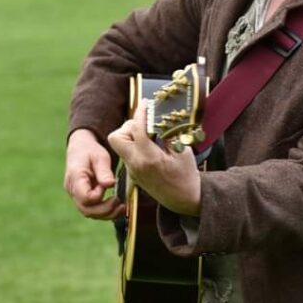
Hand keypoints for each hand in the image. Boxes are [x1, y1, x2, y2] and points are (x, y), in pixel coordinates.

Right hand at [64, 129, 124, 219]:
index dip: (99, 195)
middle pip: (86, 210)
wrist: (80, 149)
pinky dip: (105, 212)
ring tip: (122, 207)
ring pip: (89, 213)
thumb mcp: (99, 156)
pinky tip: (117, 208)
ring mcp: (75, 196)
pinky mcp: (82, 199)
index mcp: (75, 178)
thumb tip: (110, 185)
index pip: (85, 197)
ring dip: (106, 214)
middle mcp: (72, 190)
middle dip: (105, 210)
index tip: (108, 184)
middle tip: (119, 202)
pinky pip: (92, 210)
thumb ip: (104, 171)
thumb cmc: (90, 151)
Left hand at [107, 101, 201, 216]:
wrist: (184, 199)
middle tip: (145, 125)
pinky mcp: (132, 173)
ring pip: (119, 145)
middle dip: (128, 126)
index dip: (141, 113)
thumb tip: (160, 118)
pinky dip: (135, 144)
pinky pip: (127, 152)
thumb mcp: (182, 151)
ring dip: (130, 135)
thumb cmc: (186, 176)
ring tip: (148, 135)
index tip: (146, 103)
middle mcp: (136, 164)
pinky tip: (150, 145)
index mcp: (149, 158)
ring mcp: (132, 170)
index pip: (137, 129)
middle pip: (116, 138)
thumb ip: (169, 134)